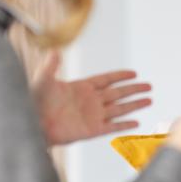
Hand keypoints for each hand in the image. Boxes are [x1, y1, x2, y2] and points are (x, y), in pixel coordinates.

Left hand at [32, 52, 151, 145]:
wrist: (32, 125)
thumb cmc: (34, 102)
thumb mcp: (42, 80)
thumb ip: (50, 66)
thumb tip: (54, 51)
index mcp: (82, 87)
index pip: (106, 80)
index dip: (120, 76)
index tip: (134, 73)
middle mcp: (90, 101)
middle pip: (117, 93)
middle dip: (133, 89)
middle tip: (149, 86)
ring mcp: (92, 116)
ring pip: (119, 109)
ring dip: (134, 105)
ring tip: (149, 100)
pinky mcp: (92, 130)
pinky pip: (112, 126)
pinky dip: (124, 125)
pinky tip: (136, 122)